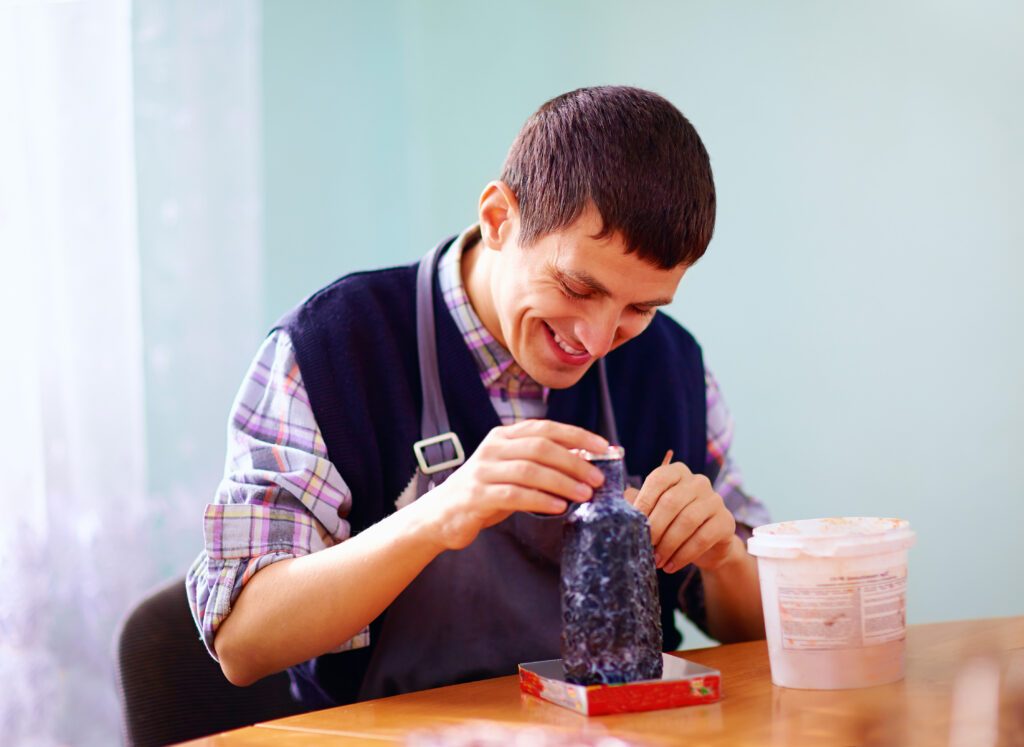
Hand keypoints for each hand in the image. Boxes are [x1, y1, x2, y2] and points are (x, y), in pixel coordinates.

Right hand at [421, 420, 607, 550]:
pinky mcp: (476, 496)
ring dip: (562, 482)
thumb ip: (542, 463)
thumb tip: (587, 461)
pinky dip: (540, 500)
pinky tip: (559, 507)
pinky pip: (514, 495)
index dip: (577, 435)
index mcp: (504, 436)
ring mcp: (482, 471)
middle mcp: (492, 447)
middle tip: (598, 478)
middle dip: (575, 461)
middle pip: (541, 447)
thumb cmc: (486, 492)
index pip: (545, 428)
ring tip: (585, 494)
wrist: (442, 515)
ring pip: (530, 470)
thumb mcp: (513, 471)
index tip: (604, 447)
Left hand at [627, 460, 737, 572]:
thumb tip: (615, 506)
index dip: (644, 501)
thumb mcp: (654, 511)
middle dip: (655, 527)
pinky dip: (684, 555)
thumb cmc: (673, 523)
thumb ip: (637, 503)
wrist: (708, 544)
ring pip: (688, 521)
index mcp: (677, 472)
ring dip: (669, 544)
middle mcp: (698, 482)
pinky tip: (672, 566)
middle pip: (672, 501)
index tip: (633, 523)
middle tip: (644, 547)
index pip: (658, 479)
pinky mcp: (726, 521)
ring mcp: (715, 500)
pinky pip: (702, 538)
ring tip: (657, 561)